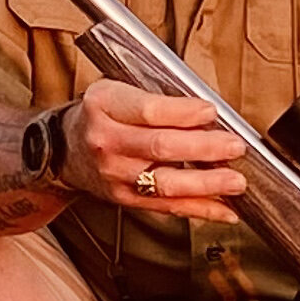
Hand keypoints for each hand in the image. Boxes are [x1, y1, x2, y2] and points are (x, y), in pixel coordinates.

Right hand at [62, 81, 247, 221]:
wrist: (64, 150)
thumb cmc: (101, 114)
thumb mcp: (117, 90)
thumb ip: (156, 97)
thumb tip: (206, 113)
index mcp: (104, 105)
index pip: (147, 110)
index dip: (182, 113)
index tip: (210, 112)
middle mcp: (106, 141)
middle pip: (160, 147)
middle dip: (203, 148)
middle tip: (234, 147)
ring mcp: (115, 175)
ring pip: (165, 183)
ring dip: (206, 184)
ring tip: (235, 181)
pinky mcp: (125, 199)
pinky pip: (167, 207)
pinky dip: (199, 210)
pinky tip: (225, 210)